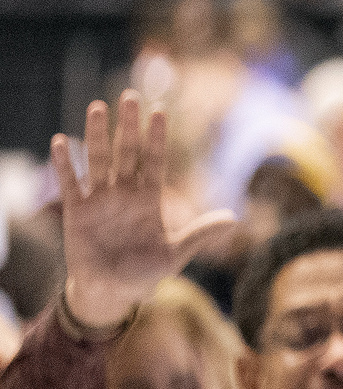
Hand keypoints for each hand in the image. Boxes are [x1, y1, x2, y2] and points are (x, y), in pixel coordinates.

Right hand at [52, 92, 234, 328]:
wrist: (112, 293)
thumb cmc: (146, 273)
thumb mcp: (176, 253)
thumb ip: (201, 233)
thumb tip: (236, 218)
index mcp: (149, 199)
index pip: (155, 161)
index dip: (157, 139)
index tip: (160, 113)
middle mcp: (124, 193)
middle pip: (127, 152)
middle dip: (128, 125)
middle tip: (130, 95)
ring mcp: (99, 200)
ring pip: (98, 160)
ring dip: (97, 135)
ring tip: (98, 107)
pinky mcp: (76, 212)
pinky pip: (69, 183)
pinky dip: (64, 164)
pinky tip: (60, 141)